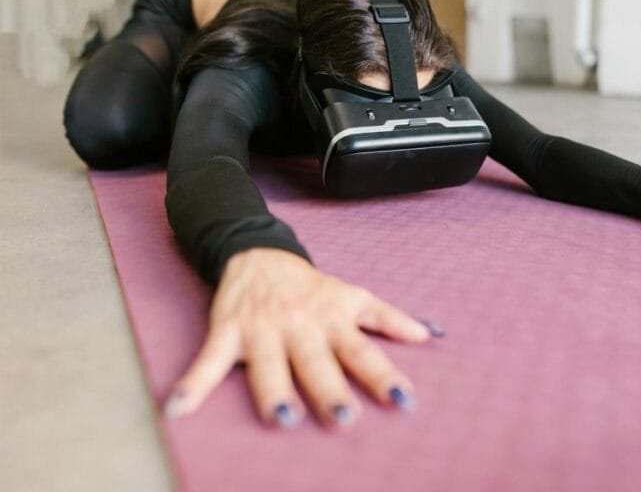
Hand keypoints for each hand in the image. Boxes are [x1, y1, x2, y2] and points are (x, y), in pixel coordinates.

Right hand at [161, 248, 442, 428]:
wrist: (258, 253)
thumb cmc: (311, 287)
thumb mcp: (353, 295)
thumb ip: (388, 317)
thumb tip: (429, 335)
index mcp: (333, 320)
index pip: (363, 351)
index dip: (384, 375)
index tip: (404, 400)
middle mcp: (301, 327)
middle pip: (318, 362)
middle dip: (331, 390)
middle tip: (345, 418)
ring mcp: (262, 330)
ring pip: (269, 364)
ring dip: (274, 392)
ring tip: (282, 419)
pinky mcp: (227, 332)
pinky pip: (209, 360)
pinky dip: (192, 384)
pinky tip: (177, 408)